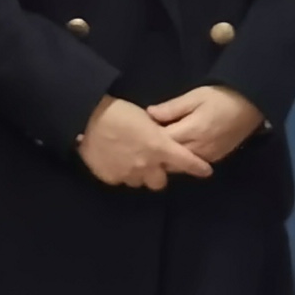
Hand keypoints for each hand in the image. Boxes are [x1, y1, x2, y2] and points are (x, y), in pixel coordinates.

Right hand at [78, 96, 213, 189]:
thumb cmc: (119, 112)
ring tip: (129, 160)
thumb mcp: (146, 119)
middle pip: (160, 182)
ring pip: (139, 182)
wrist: (87, 119)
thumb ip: (157, 135)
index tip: (206, 171)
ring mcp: (128, 174)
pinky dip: (120, 172)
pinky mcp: (111, 178)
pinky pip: (121, 180)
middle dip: (157, 174)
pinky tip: (113, 160)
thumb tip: (161, 141)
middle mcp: (147, 165)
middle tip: (151, 163)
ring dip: (138, 174)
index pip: (186, 161)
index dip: (198, 167)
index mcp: (159, 147)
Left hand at [146, 85, 263, 165]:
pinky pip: (193, 165)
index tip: (138, 135)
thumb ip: (171, 108)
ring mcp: (209, 156)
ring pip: (180, 167)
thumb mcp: (194, 96)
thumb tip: (149, 114)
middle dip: (156, 155)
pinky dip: (181, 163)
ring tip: (156, 152)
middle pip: (169, 160)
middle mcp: (200, 149)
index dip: (148, 140)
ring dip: (168, 161)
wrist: (251, 105)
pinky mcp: (215, 159)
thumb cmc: (221, 97)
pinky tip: (174, 155)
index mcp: (192, 131)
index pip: (162, 143)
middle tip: (143, 146)